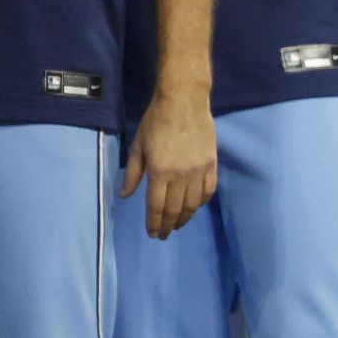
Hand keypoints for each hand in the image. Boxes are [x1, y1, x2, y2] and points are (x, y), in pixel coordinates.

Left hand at [122, 90, 216, 238]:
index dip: (154, 223)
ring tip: (178, 225)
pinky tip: (194, 207)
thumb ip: (133, 173)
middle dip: (168, 225)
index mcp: (159, 171)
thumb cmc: (156, 121)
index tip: (152, 233)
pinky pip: (208, 192)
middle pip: (175, 209)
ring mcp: (199, 171)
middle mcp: (180, 176)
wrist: (184, 102)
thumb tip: (125, 195)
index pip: (156, 206)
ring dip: (185, 218)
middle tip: (164, 235)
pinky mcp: (212, 165)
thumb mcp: (138, 145)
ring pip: (193, 204)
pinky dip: (201, 203)